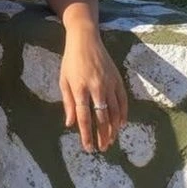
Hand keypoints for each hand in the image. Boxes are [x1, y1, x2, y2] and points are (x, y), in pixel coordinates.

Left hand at [59, 27, 127, 152]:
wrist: (85, 39)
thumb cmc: (71, 60)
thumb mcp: (63, 80)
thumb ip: (68, 103)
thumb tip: (70, 124)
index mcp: (80, 88)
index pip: (84, 117)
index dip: (87, 135)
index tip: (89, 148)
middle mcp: (96, 87)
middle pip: (102, 118)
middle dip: (102, 136)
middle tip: (102, 148)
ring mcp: (109, 83)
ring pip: (115, 112)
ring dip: (113, 129)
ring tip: (110, 140)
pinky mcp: (118, 79)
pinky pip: (123, 101)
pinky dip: (123, 114)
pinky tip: (120, 124)